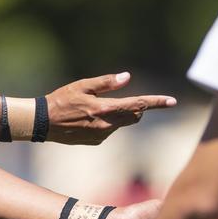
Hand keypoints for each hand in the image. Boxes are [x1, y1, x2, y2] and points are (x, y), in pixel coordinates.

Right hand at [45, 72, 175, 144]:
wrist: (44, 123)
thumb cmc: (62, 99)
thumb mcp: (83, 85)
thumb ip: (106, 82)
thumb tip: (127, 77)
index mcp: (106, 108)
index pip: (138, 104)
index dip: (157, 102)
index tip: (173, 101)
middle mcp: (107, 124)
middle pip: (134, 116)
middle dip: (136, 107)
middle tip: (126, 98)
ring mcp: (102, 135)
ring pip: (121, 123)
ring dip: (118, 114)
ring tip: (95, 107)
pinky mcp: (96, 141)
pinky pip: (109, 130)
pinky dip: (106, 122)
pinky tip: (88, 118)